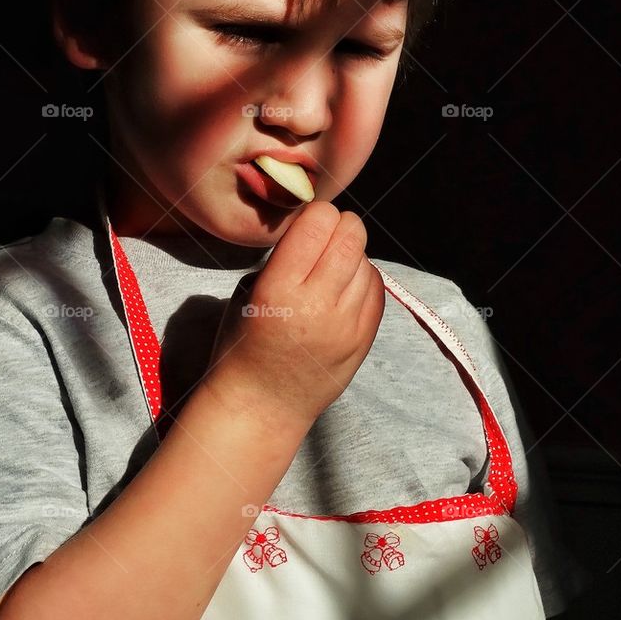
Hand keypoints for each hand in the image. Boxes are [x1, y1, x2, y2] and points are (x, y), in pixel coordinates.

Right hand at [205, 202, 385, 428]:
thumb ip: (284, 259)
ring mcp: (347, 324)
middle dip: (340, 227)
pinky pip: (377, 289)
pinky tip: (343, 292)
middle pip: (352, 234)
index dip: (316, 215)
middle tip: (326, 238)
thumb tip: (317, 230)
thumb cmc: (244, 344)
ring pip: (367, 260)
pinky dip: (362, 281)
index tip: (308, 224)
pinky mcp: (365, 340)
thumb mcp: (248, 292)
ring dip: (351, 257)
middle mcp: (318, 304)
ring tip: (331, 273)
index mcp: (278, 288)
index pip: (318, 221)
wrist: (262, 405)